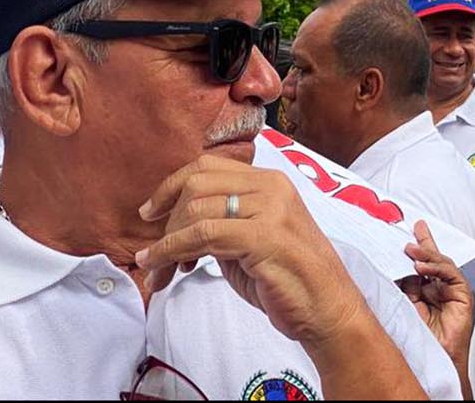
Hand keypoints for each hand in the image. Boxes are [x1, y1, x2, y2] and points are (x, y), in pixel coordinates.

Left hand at [137, 155, 362, 345]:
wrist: (325, 309)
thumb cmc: (286, 279)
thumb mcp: (249, 239)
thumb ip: (221, 222)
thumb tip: (174, 223)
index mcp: (269, 181)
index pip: (207, 166)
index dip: (170, 187)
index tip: (149, 213)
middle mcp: (272, 187)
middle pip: (197, 185)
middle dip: (166, 222)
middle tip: (153, 256)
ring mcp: (271, 209)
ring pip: (196, 211)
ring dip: (165, 244)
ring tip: (156, 271)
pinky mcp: (265, 236)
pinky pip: (203, 236)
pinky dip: (172, 252)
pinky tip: (163, 269)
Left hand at [399, 220, 474, 370]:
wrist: (435, 360)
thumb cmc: (422, 340)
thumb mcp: (406, 306)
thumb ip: (406, 287)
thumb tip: (400, 266)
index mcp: (424, 292)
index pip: (421, 264)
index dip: (419, 246)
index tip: (411, 230)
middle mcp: (439, 290)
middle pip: (434, 260)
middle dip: (425, 243)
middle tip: (414, 230)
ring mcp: (452, 292)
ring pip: (443, 264)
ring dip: (427, 255)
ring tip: (411, 249)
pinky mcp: (463, 296)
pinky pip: (452, 275)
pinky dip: (438, 268)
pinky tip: (423, 266)